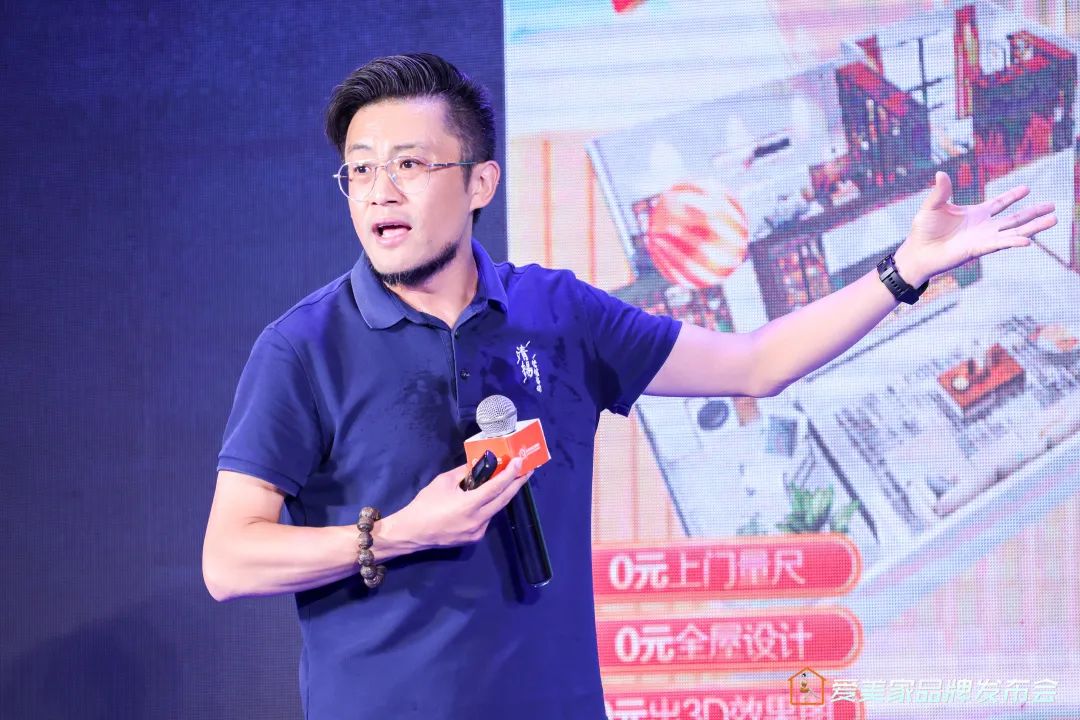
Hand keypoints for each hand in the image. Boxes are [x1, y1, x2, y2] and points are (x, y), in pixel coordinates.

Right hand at [381, 458, 532, 550]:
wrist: (412, 532)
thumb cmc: (425, 505)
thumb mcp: (444, 482)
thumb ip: (463, 473)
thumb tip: (477, 464)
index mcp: (469, 505)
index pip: (496, 487)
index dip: (510, 474)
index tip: (520, 462)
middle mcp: (478, 520)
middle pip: (504, 500)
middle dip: (517, 484)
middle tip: (526, 470)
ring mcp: (477, 532)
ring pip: (496, 510)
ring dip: (503, 495)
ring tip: (509, 480)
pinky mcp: (474, 538)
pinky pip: (487, 519)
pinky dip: (489, 507)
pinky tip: (487, 498)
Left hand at [894, 171, 1056, 286]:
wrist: (917, 253)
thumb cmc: (923, 231)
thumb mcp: (932, 206)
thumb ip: (941, 192)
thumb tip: (941, 173)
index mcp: (975, 214)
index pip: (999, 203)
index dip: (1012, 196)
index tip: (1027, 188)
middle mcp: (983, 226)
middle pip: (1014, 218)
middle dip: (1034, 212)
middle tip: (1053, 206)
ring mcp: (983, 238)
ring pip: (1014, 231)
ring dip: (1034, 226)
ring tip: (1053, 220)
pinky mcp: (978, 249)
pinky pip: (1000, 245)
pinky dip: (1014, 242)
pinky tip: (1029, 240)